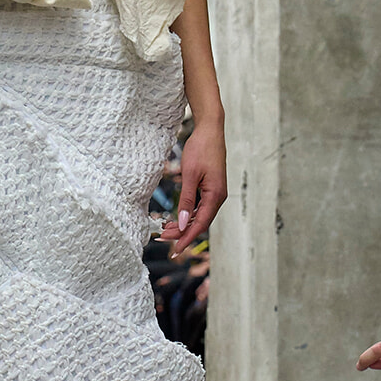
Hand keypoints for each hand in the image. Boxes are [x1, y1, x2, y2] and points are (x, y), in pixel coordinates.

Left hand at [159, 120, 226, 255]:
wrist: (210, 130)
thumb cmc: (200, 150)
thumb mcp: (190, 175)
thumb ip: (187, 200)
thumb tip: (183, 223)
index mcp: (215, 196)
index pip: (200, 224)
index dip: (187, 238)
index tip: (175, 250)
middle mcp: (218, 197)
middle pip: (200, 222)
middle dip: (182, 232)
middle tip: (163, 238)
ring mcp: (215, 192)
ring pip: (199, 215)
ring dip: (184, 223)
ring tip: (165, 229)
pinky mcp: (211, 187)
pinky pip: (200, 206)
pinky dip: (188, 213)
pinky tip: (177, 217)